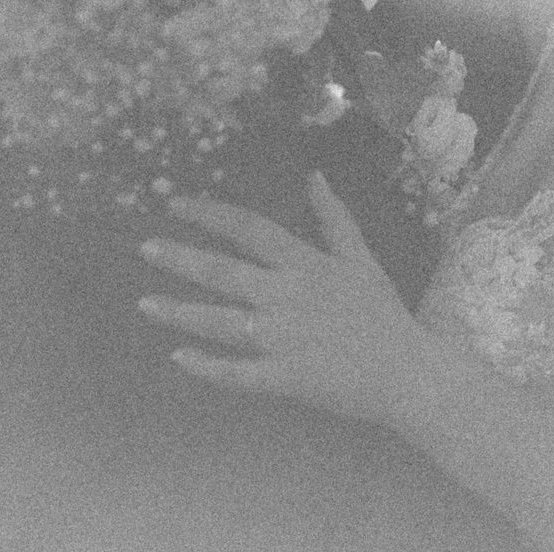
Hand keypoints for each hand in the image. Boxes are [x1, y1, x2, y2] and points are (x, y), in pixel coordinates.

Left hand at [137, 172, 446, 424]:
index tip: (175, 204)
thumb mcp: (361, 258)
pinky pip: (237, 373)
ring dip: (180, 312)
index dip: (210, 214)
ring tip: (145, 304)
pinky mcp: (283, 378)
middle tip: (145, 248)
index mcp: (305, 264)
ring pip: (220, 322)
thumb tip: (315, 175)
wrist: (408, 372)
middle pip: (223, 272)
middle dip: (180, 258)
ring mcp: (282, 339)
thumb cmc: (382, 314)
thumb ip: (334, 218)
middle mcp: (287, 296)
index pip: (249, 228)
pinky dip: (207, 366)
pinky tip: (179, 357)